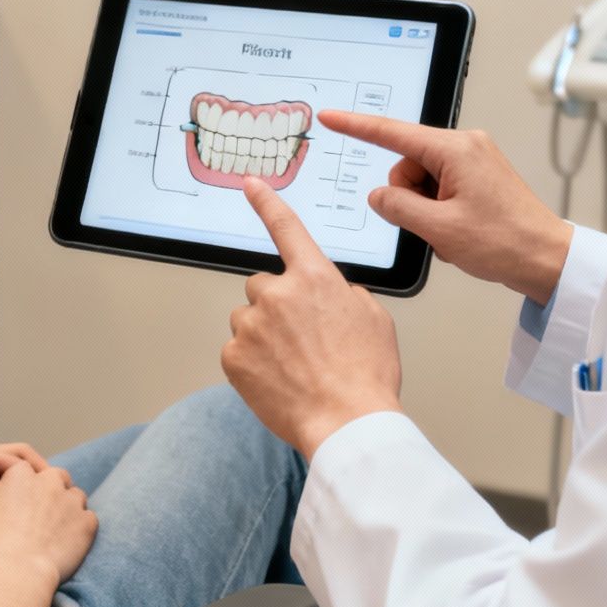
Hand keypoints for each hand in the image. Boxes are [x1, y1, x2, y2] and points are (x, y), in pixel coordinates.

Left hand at [0, 441, 48, 532]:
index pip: (20, 458)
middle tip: (57, 495)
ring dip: (27, 486)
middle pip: (20, 460)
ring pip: (11, 475)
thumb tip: (21, 496)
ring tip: (45, 505)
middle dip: (39, 476)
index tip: (55, 493)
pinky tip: (22, 513)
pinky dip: (13, 496)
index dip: (39, 475)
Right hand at [0, 462, 96, 587]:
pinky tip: (70, 542)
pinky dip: (82, 528)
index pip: (26, 470)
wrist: (16, 571)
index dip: (25, 486)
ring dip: (69, 508)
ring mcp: (71, 501)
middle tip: (42, 513)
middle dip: (52, 490)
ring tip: (58, 530)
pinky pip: (89, 519)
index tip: (22, 502)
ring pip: (76, 496)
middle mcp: (49, 481)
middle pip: (57, 477)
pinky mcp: (87, 523)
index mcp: (20, 474)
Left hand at [223, 178, 403, 459]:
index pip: (287, 229)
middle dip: (277, 306)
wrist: (346, 422)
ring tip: (294, 366)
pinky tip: (278, 381)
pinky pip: (237, 351)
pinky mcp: (233, 356)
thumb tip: (329, 294)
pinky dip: (252, 364)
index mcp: (315, 279)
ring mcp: (251, 325)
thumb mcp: (373, 320)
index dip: (267, 203)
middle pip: (264, 287)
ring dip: (263, 335)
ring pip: (248, 320)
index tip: (251, 183)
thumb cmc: (366, 376)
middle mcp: (277, 294)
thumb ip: (344, 294)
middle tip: (301, 340)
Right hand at [317, 111, 572, 304]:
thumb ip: (398, 207)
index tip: (331, 117)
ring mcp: (475, 161)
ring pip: (421, 179)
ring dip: (424, 208)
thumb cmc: (507, 242)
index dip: (356, 126)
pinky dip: (438, 211)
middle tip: (431, 225)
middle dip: (407, 196)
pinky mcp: (479, 177)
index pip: (393, 133)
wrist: (548, 260)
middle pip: (406, 163)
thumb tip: (379, 196)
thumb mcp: (439, 229)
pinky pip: (439, 187)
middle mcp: (467, 147)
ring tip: (451, 232)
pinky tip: (458, 232)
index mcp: (456, 150)